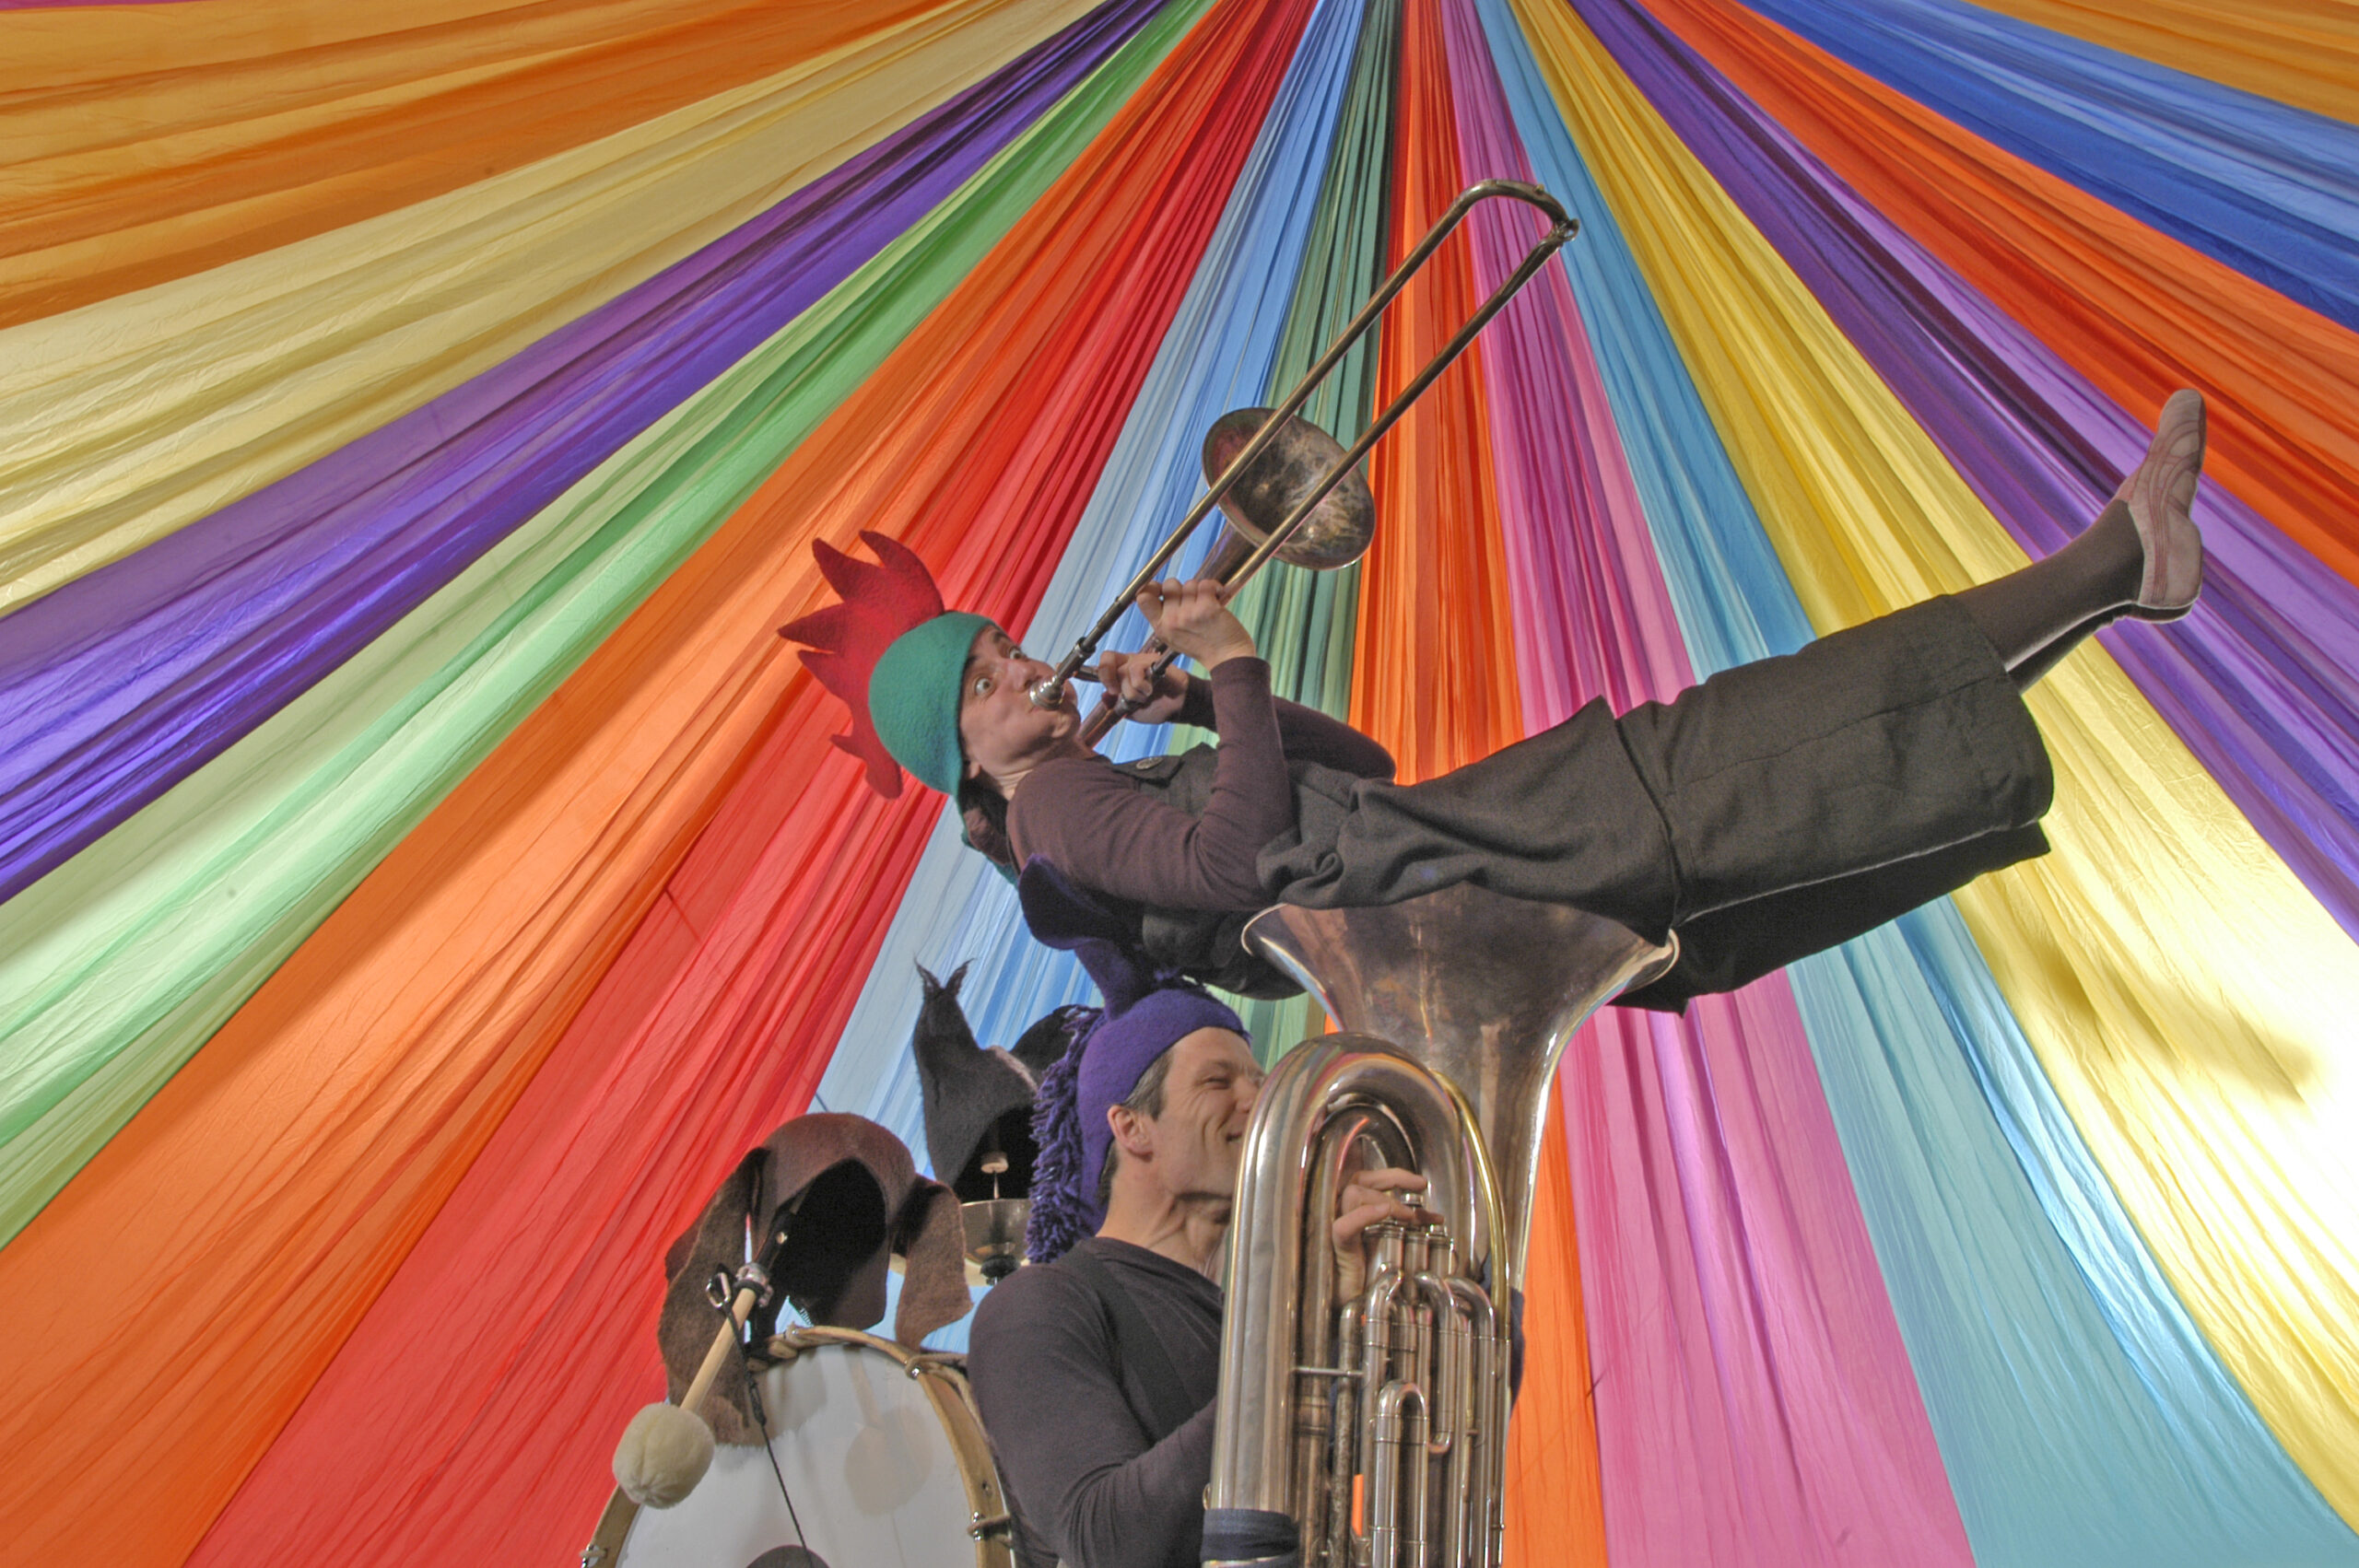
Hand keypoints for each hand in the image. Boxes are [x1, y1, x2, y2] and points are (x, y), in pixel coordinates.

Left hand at [1094, 649, 1189, 724]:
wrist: (1178, 707)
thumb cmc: (1158, 707)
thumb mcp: (1131, 711)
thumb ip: (1116, 705)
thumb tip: (1104, 697)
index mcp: (1121, 672)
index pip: (1104, 663)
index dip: (1102, 675)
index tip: (1110, 691)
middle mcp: (1129, 663)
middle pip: (1108, 665)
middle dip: (1111, 683)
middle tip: (1118, 693)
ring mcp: (1140, 660)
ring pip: (1123, 672)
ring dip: (1133, 692)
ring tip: (1145, 696)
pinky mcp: (1152, 660)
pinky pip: (1136, 669)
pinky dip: (1141, 685)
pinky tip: (1150, 690)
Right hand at [1135, 578, 1255, 670]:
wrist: (1227, 658)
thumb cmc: (1202, 646)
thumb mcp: (1172, 637)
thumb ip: (1162, 617)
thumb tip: (1150, 592)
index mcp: (1161, 627)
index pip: (1143, 598)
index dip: (1152, 587)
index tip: (1162, 589)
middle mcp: (1172, 620)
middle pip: (1169, 585)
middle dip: (1181, 588)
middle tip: (1192, 600)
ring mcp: (1189, 614)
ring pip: (1189, 584)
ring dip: (1199, 590)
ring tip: (1206, 603)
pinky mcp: (1207, 608)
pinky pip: (1205, 584)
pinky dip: (1214, 586)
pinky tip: (1217, 595)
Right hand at [1331, 1167, 1427, 1301]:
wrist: (1359, 1311)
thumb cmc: (1375, 1278)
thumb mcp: (1395, 1245)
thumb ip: (1406, 1227)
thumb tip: (1434, 1216)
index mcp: (1355, 1213)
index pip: (1368, 1180)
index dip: (1393, 1175)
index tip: (1421, 1183)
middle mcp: (1342, 1216)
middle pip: (1360, 1180)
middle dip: (1394, 1179)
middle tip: (1421, 1190)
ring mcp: (1336, 1231)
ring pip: (1354, 1194)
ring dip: (1386, 1201)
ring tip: (1409, 1217)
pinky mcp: (1337, 1251)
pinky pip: (1344, 1226)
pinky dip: (1365, 1215)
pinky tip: (1383, 1213)